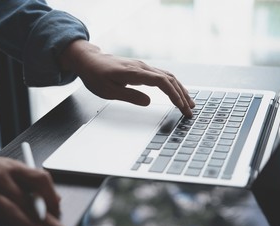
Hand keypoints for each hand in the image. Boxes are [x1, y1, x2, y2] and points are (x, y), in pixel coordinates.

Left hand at [60, 40, 194, 117]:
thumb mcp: (108, 91)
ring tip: (189, 103)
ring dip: (180, 89)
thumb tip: (148, 102)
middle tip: (190, 110)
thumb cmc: (95, 76)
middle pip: (169, 79)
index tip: (182, 107)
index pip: (162, 82)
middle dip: (182, 95)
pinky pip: (162, 75)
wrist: (88, 61)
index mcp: (135, 72)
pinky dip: (173, 85)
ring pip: (168, 76)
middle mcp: (142, 67)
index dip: (174, 95)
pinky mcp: (142, 69)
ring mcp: (143, 66)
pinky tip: (176, 92)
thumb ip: (129, 96)